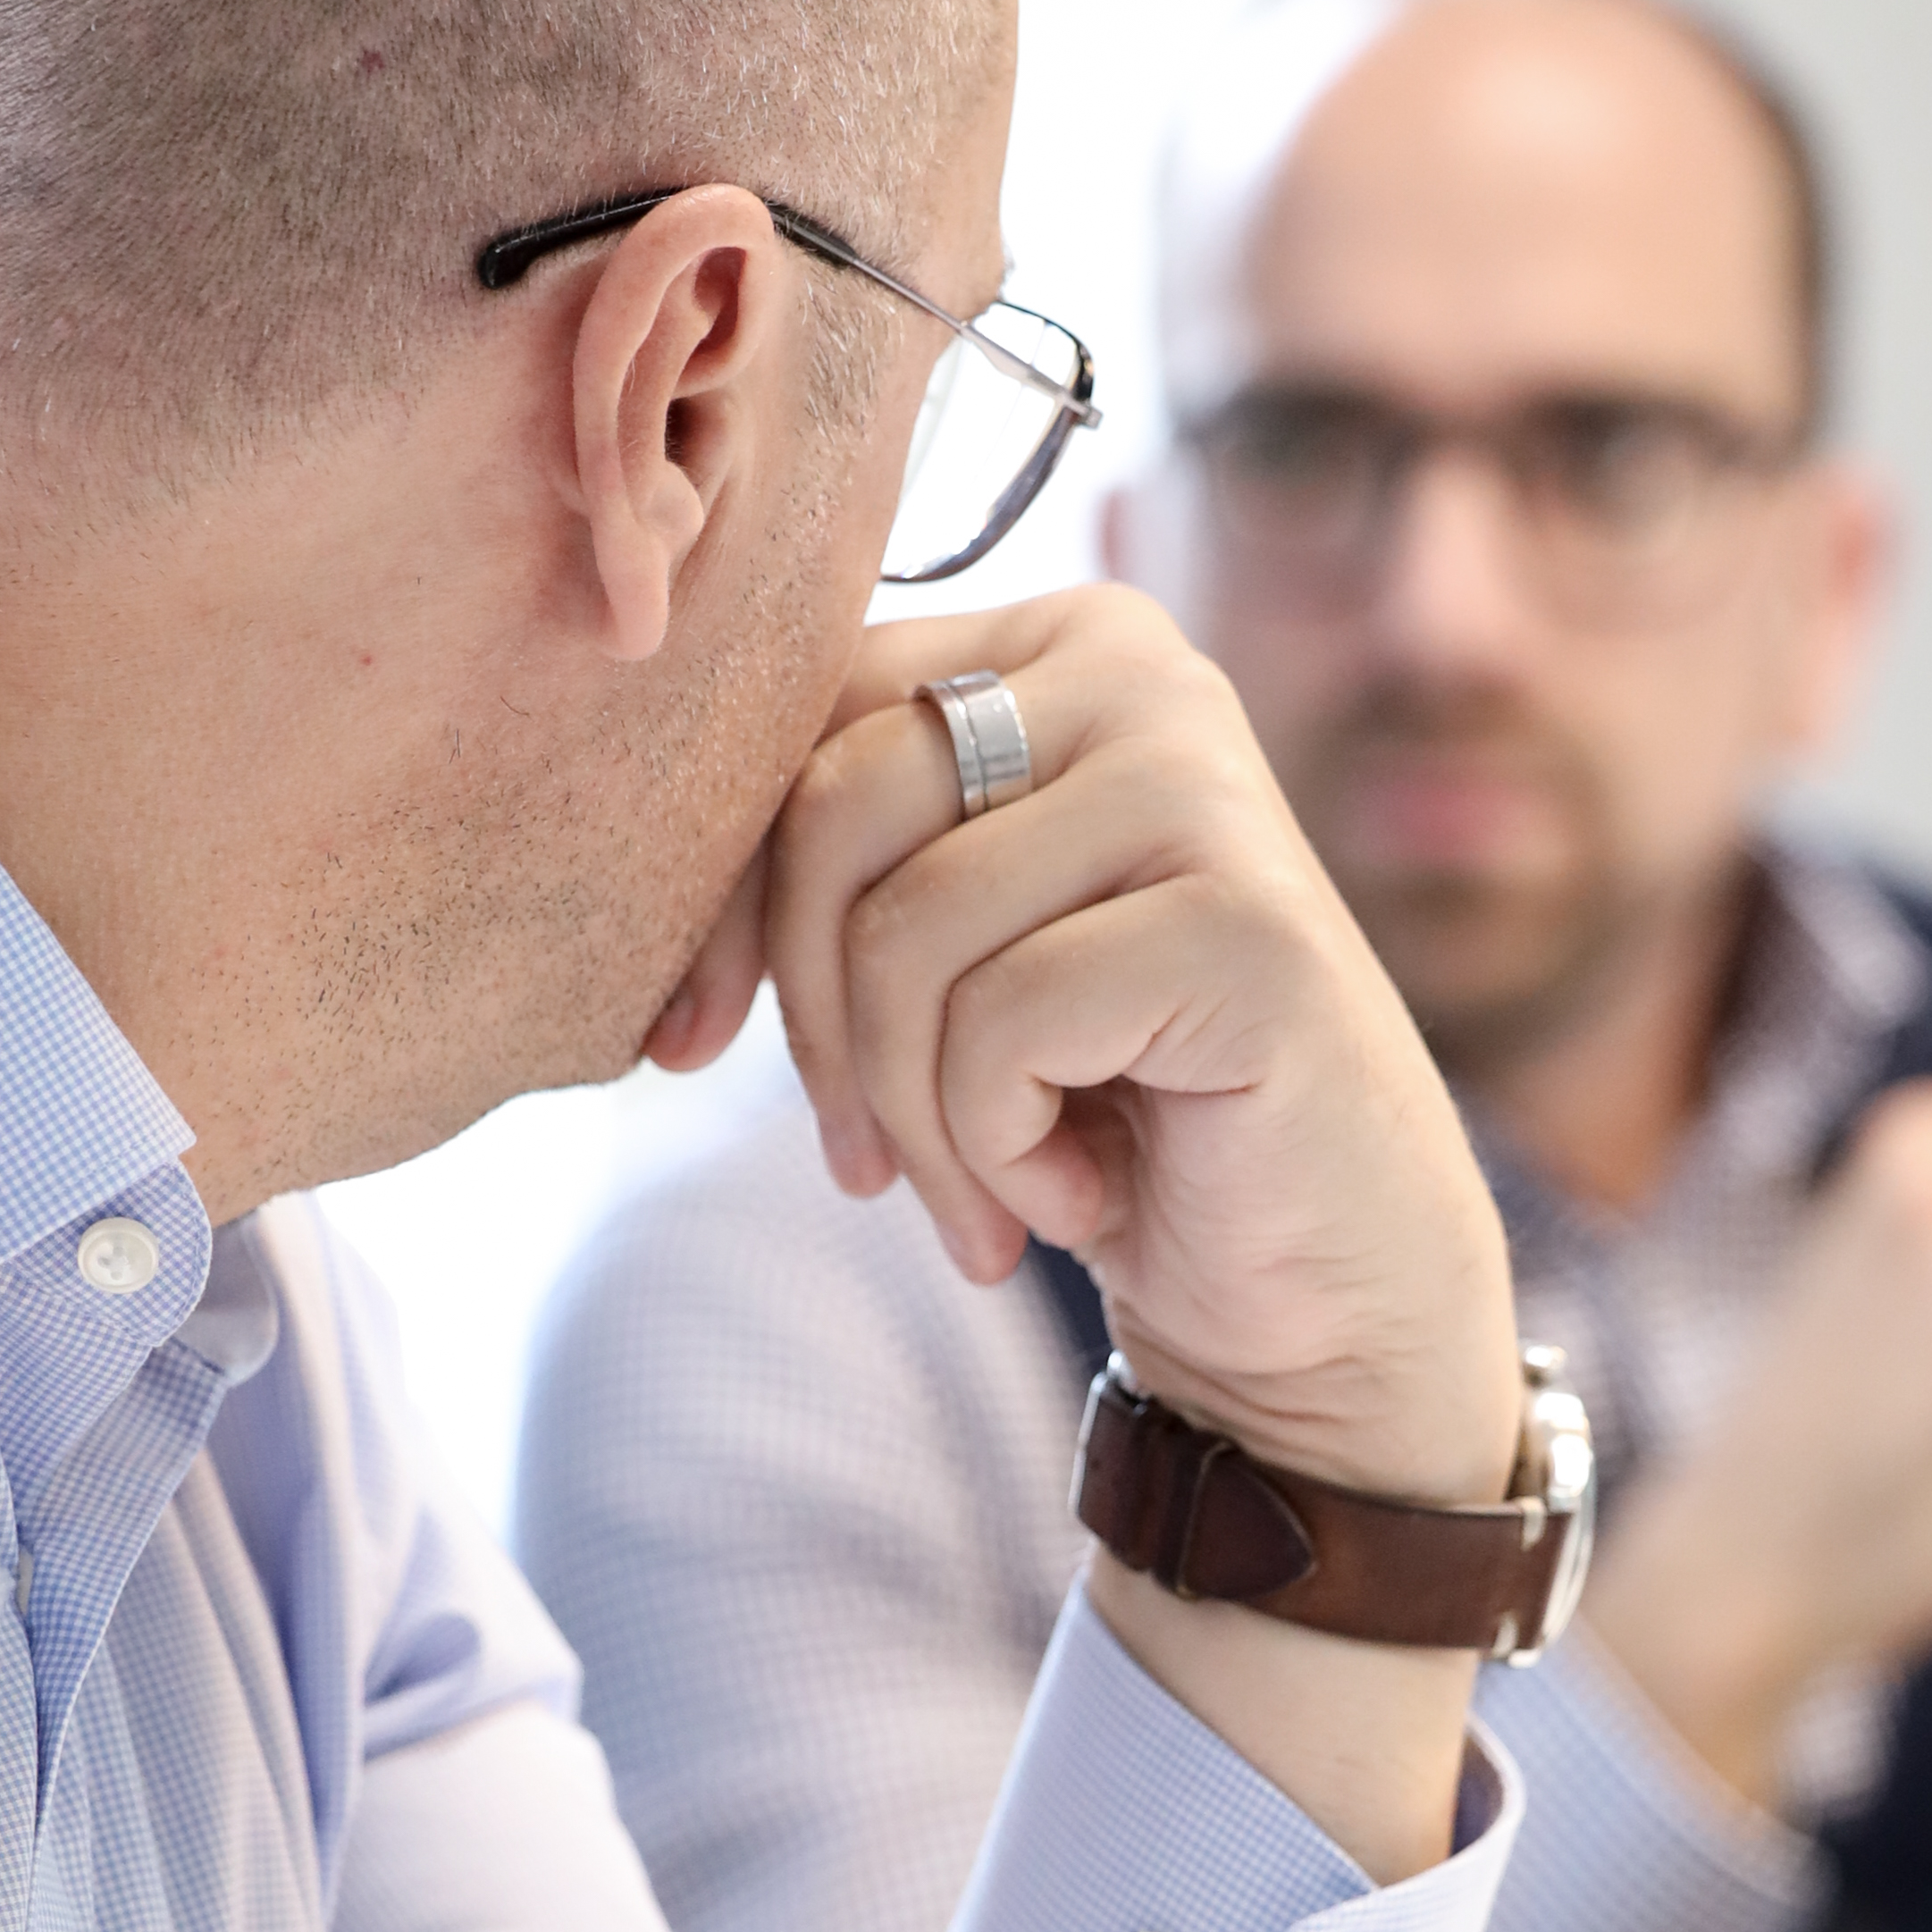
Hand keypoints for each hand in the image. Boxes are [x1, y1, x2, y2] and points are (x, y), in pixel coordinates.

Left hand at [756, 582, 1520, 1505]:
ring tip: (990, 1200)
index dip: (712, 898)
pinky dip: (1007, 1154)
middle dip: (817, 1030)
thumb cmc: (1111, 1115)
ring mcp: (1206, 785)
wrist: (1314, 1285)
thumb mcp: (945, 962)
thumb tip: (617, 886)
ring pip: (907, 934)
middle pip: (831, 813)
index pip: (797, 716)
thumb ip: (832, 868)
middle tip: (866, 1173)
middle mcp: (1138, 670)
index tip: (685, 1047)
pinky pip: (1004, 1024)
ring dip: (918, 1121)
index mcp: (1052, 646)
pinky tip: (1084, 1202)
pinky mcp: (1249, 923)